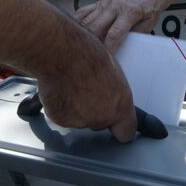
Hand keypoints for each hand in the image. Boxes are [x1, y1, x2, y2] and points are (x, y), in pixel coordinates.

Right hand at [35, 27, 136, 141]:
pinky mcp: (61, 120)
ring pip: (79, 119)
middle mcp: (102, 117)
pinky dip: (59, 106)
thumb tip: (110, 94)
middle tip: (86, 90)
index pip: (126, 132)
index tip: (117, 128)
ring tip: (71, 85)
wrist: (61, 53)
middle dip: (94, 111)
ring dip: (75, 108)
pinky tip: (60, 89)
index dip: (120, 129)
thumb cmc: (87, 54)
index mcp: (120, 105)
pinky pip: (61, 116)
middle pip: (100, 122)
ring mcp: (81, 121)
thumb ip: (113, 92)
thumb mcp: (113, 72)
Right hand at [76, 0, 165, 51]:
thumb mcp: (147, 26)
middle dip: (91, 44)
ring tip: (80, 49)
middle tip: (89, 57)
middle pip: (96, 27)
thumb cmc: (148, 10)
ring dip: (82, 36)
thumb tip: (122, 53)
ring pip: (86, 21)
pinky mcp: (97, 3)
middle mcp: (114, 6)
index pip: (114, 33)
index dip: (108, 48)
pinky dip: (76, 23)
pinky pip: (81, 12)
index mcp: (130, 12)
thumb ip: (134, 38)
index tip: (104, 60)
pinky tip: (76, 34)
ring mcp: (104, 4)